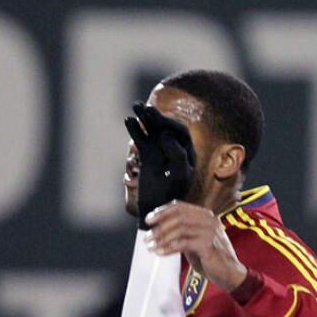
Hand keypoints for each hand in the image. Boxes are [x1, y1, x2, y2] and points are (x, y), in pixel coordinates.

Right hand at [124, 103, 195, 229]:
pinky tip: (128, 120)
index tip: (159, 133)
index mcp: (187, 152)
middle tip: (144, 108)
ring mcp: (160, 152)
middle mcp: (175, 149)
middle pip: (165, 127)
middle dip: (155, 117)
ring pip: (152, 131)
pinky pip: (142, 140)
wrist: (157, 209)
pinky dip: (135, 130)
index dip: (169, 128)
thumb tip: (164, 135)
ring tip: (134, 106)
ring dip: (144, 118)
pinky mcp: (148, 157)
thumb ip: (177, 154)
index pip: (179, 132)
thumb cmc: (171, 194)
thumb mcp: (179, 175)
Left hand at [144, 201, 248, 291]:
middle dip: (160, 226)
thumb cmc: (211, 258)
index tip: (149, 220)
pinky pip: (184, 243)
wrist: (230, 274)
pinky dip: (169, 248)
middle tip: (147, 237)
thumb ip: (182, 232)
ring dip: (162, 238)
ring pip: (180, 229)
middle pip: (178, 216)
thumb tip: (160, 229)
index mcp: (205, 215)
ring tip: (151, 246)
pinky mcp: (208, 245)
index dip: (162, 211)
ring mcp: (210, 232)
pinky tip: (160, 253)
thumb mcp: (195, 240)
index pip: (180, 207)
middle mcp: (209, 220)